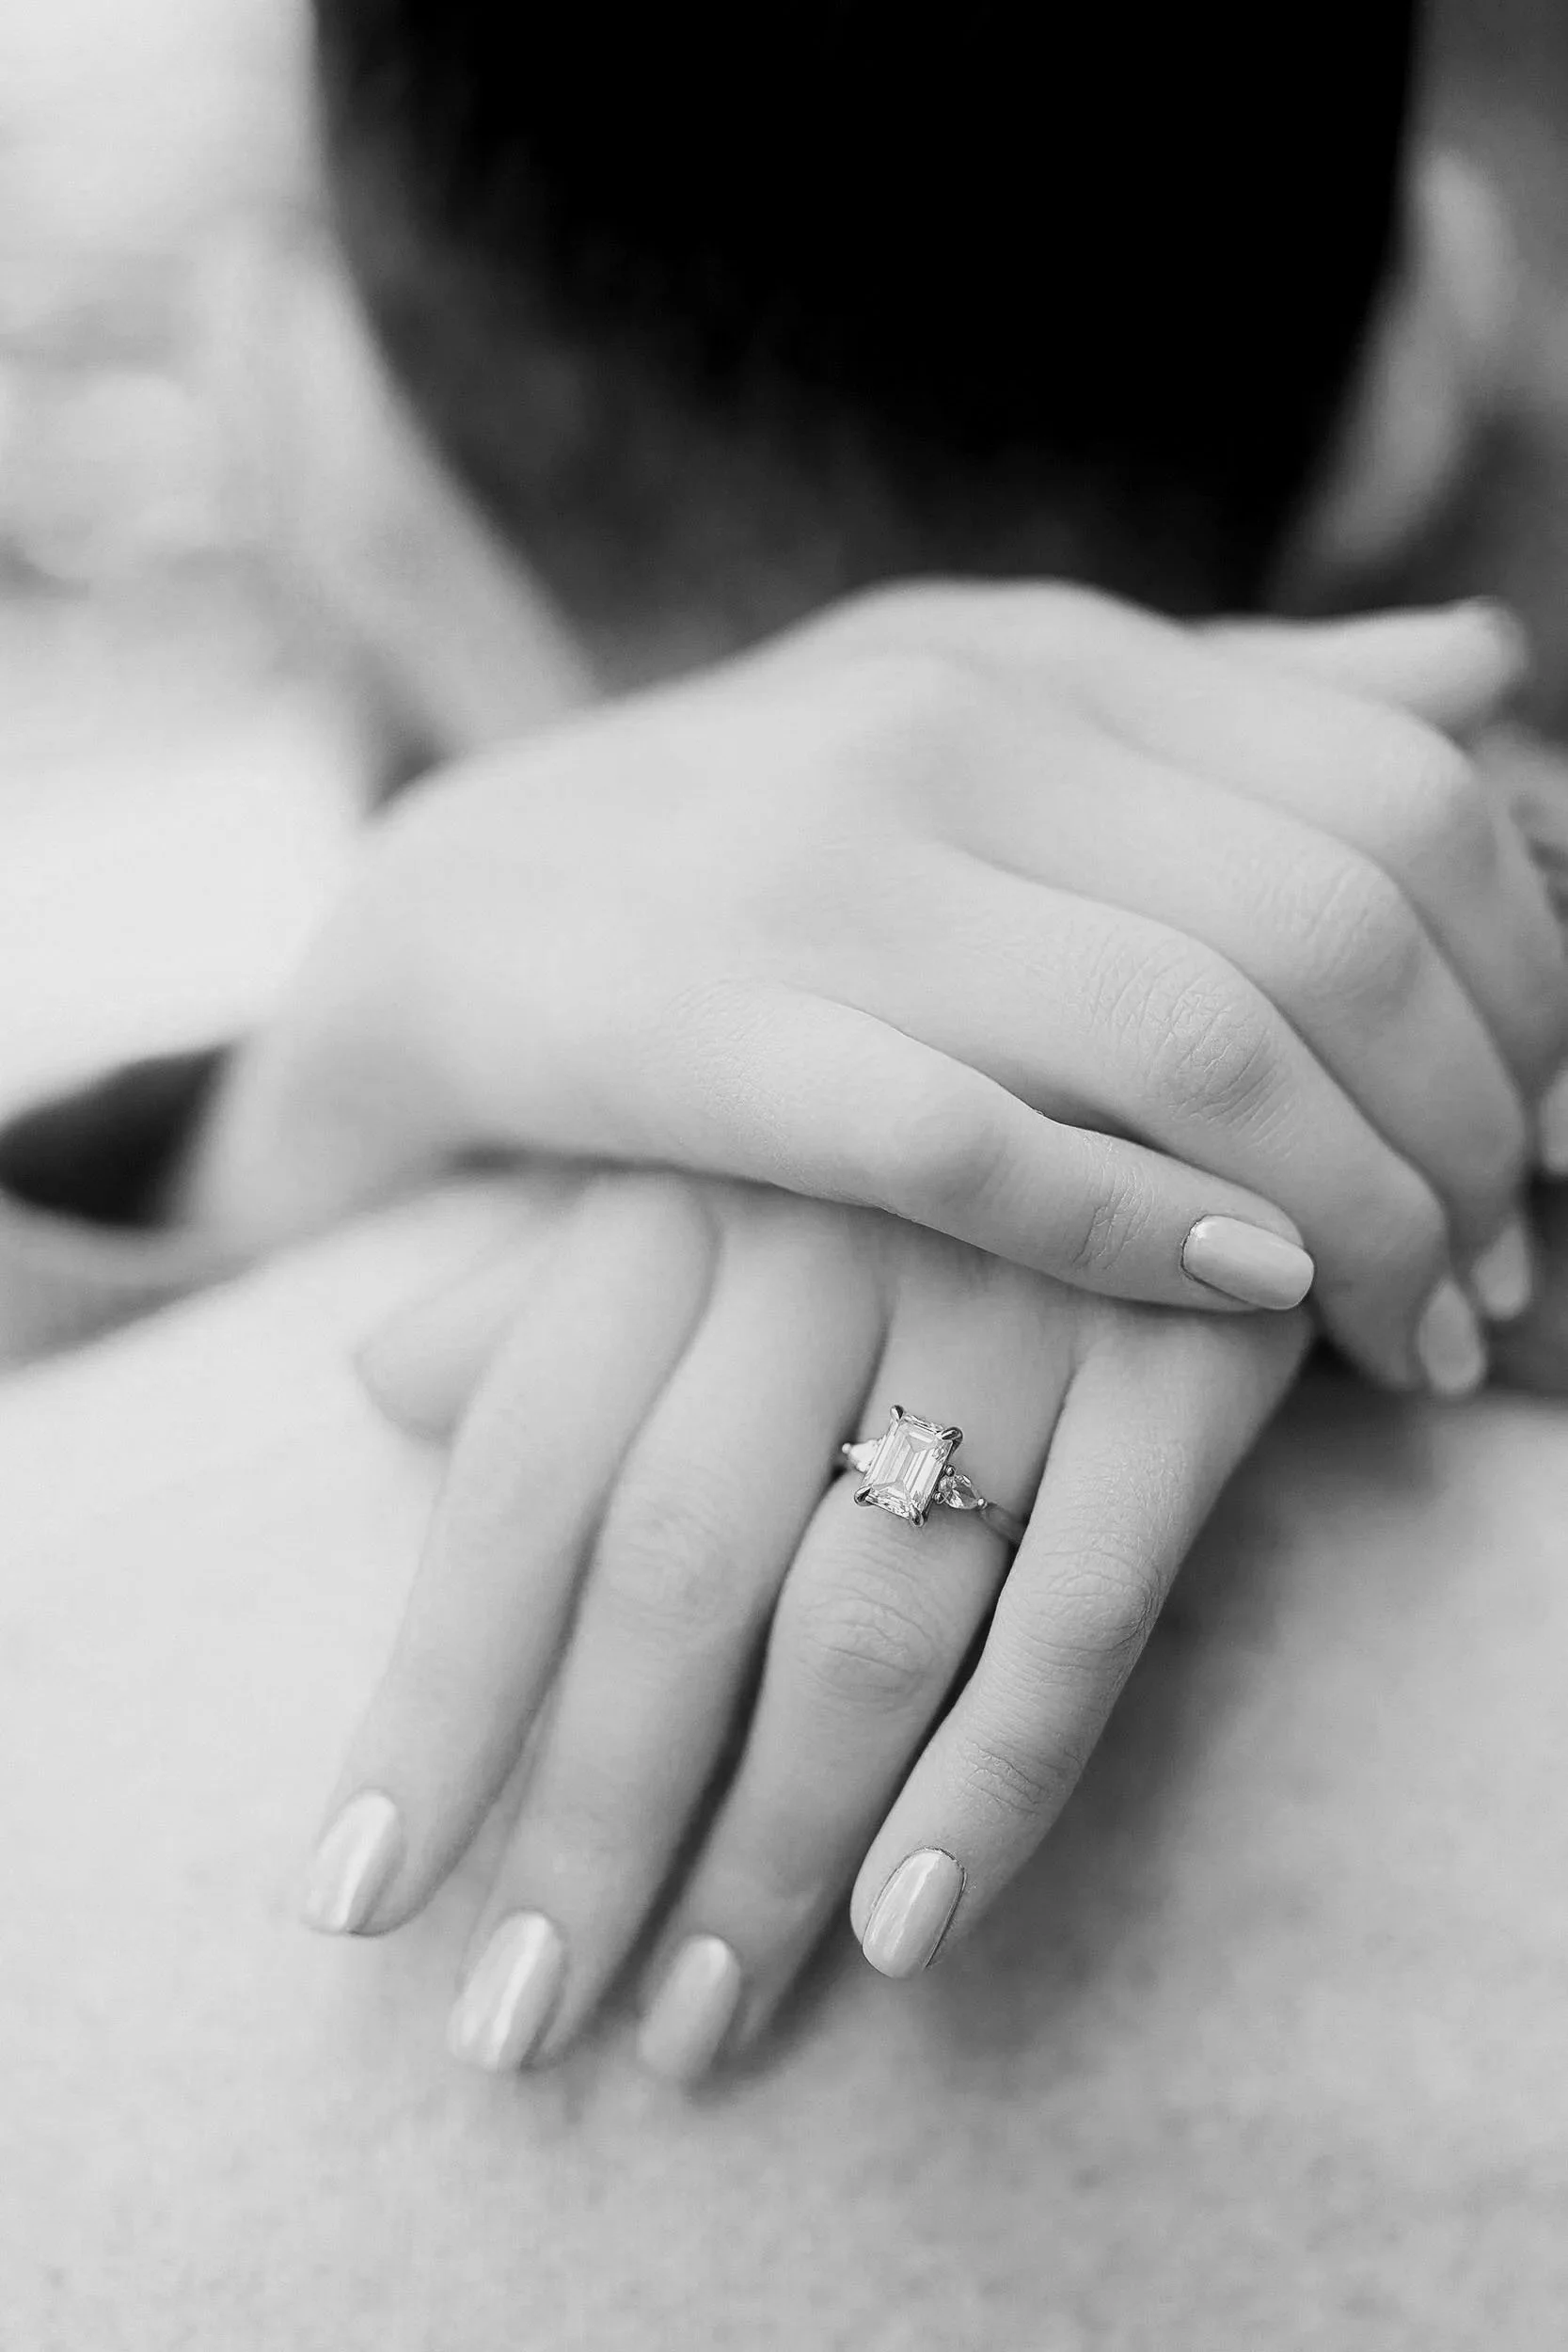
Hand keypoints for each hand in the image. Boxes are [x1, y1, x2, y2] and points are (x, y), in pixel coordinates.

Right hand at [186, 586, 1566, 1388]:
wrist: (447, 917)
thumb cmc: (755, 839)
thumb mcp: (982, 715)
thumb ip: (1227, 703)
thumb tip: (1485, 675)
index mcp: (1043, 654)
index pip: (1399, 793)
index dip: (1528, 984)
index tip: (1544, 1134)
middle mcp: (951, 736)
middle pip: (1334, 926)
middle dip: (1474, 1129)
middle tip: (1496, 1272)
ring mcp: (824, 881)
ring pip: (1199, 1039)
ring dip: (1358, 1214)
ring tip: (1411, 1333)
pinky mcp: (714, 1041)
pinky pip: (982, 1146)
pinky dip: (1149, 1231)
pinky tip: (1250, 1301)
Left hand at [300, 1168, 1308, 2081]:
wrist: (1181, 998)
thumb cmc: (890, 1126)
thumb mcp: (704, 1157)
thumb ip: (549, 1282)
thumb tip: (376, 1382)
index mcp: (683, 1189)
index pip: (519, 1479)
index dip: (433, 1700)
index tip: (354, 1904)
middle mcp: (829, 1236)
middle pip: (674, 1576)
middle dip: (591, 1823)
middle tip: (517, 2028)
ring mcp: (1018, 1295)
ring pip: (868, 1618)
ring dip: (773, 1847)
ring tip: (694, 2024)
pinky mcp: (1187, 1362)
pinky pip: (1086, 1606)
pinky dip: (998, 1777)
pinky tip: (908, 1935)